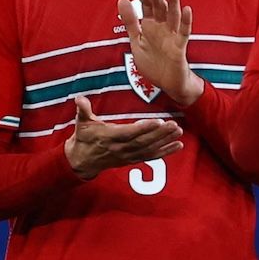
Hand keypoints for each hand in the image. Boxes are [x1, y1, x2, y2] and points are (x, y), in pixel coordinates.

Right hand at [61, 94, 182, 178]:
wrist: (82, 161)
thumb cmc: (84, 138)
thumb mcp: (81, 123)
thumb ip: (83, 110)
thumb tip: (79, 99)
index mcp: (109, 137)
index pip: (129, 133)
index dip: (144, 128)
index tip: (158, 121)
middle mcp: (120, 148)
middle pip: (143, 142)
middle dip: (160, 134)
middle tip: (175, 125)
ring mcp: (128, 156)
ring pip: (149, 149)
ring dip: (166, 141)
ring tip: (179, 132)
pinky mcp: (133, 159)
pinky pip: (151, 156)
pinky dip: (165, 151)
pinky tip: (178, 145)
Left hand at [121, 0, 201, 103]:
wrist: (167, 83)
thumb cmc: (153, 63)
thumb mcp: (136, 41)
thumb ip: (130, 21)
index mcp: (150, 26)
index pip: (148, 6)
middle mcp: (162, 28)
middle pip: (160, 8)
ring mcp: (172, 36)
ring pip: (173, 15)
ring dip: (173, 1)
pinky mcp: (180, 47)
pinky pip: (184, 33)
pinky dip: (186, 21)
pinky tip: (187, 10)